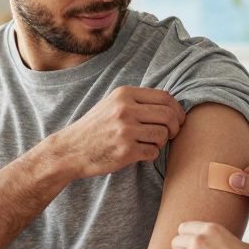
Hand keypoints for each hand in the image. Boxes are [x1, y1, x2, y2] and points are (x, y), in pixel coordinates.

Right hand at [49, 86, 185, 179]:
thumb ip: (137, 100)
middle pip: (168, 115)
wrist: (71, 149)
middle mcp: (125, 110)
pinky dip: (151, 154)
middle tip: (170, 134)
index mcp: (124, 94)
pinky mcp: (126, 151)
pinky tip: (140, 153)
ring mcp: (125, 130)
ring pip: (163, 135)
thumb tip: (170, 104)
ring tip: (149, 143)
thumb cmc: (95, 127)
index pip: (165, 97)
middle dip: (175, 127)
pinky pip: (153, 152)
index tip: (177, 119)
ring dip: (161, 142)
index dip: (177, 110)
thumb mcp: (112, 104)